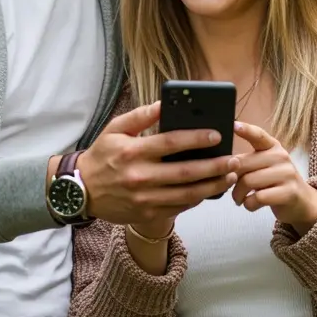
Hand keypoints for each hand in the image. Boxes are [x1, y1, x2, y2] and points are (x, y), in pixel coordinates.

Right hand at [77, 102, 238, 225]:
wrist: (82, 191)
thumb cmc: (102, 156)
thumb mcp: (115, 129)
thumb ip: (141, 115)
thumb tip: (165, 103)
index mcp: (132, 151)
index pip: (170, 143)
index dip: (196, 138)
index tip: (217, 135)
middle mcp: (140, 176)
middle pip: (185, 172)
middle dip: (214, 166)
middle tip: (234, 160)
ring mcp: (144, 198)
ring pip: (187, 194)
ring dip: (213, 186)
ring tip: (231, 176)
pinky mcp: (147, 213)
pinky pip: (179, 207)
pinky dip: (197, 198)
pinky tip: (210, 189)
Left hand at [231, 122, 316, 233]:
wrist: (302, 202)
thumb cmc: (275, 182)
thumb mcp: (265, 166)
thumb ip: (248, 161)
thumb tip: (224, 164)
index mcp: (272, 146)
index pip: (258, 135)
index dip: (246, 130)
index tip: (234, 125)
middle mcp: (281, 156)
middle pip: (243, 163)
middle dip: (230, 178)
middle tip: (229, 187)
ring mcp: (287, 174)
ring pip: (248, 181)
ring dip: (238, 194)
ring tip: (239, 199)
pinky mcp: (289, 192)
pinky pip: (258, 198)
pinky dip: (249, 204)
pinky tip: (250, 204)